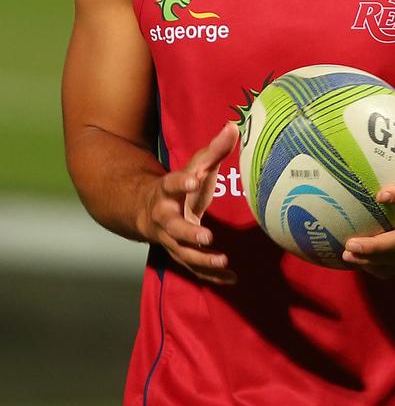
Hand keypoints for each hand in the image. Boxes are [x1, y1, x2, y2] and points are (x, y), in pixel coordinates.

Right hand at [140, 122, 238, 284]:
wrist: (149, 210)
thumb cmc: (180, 186)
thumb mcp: (194, 167)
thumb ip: (214, 149)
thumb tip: (233, 126)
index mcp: (167, 191)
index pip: (172, 183)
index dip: (181, 181)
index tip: (194, 178)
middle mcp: (165, 218)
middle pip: (174, 228)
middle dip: (189, 234)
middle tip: (207, 238)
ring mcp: (170, 240)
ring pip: (183, 254)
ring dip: (202, 260)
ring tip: (224, 262)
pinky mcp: (180, 254)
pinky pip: (194, 269)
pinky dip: (212, 276)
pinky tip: (231, 279)